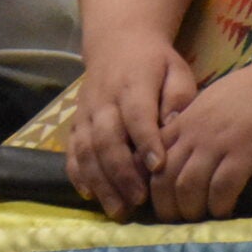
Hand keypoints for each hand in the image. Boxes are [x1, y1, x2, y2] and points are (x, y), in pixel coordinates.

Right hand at [65, 35, 199, 218]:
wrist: (117, 42)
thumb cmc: (155, 63)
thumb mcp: (176, 71)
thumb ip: (179, 98)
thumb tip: (177, 126)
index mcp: (133, 85)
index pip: (137, 115)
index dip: (146, 141)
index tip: (158, 168)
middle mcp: (104, 100)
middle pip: (107, 139)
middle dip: (121, 173)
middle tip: (138, 201)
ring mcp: (86, 113)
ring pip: (87, 150)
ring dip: (100, 182)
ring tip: (118, 210)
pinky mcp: (75, 122)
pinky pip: (72, 151)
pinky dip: (77, 174)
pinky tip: (90, 195)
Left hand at [149, 51, 251, 221]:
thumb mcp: (217, 102)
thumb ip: (197, 124)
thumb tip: (186, 152)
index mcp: (187, 117)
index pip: (152, 154)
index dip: (149, 183)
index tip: (157, 202)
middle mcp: (196, 129)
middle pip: (164, 175)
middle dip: (165, 205)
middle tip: (175, 222)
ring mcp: (220, 139)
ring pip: (188, 185)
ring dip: (191, 210)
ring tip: (199, 221)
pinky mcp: (247, 150)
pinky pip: (222, 186)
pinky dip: (219, 205)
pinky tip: (225, 212)